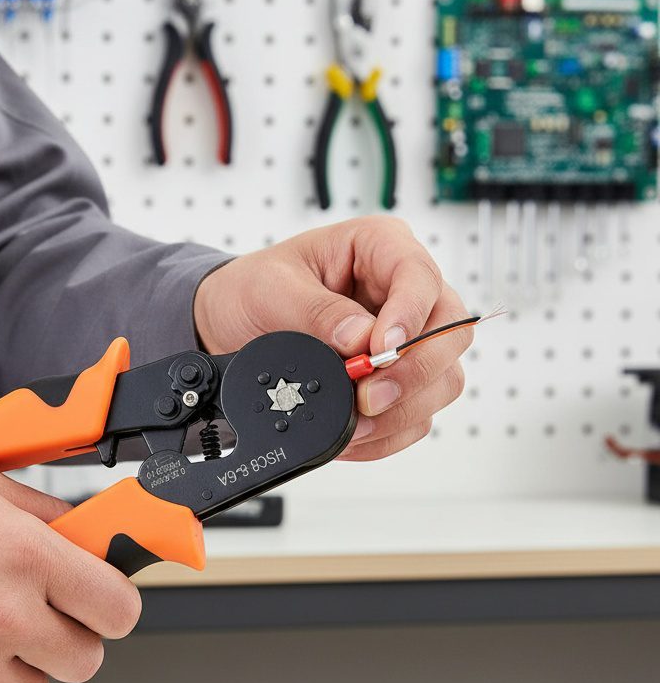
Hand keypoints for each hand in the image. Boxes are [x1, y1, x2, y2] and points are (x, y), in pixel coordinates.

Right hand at [0, 463, 140, 682]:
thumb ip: (46, 517)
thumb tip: (90, 539)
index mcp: (25, 556)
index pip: (119, 610)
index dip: (112, 607)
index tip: (100, 605)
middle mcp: (2, 614)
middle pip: (84, 661)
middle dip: (68, 638)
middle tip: (37, 615)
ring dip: (18, 666)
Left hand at [194, 216, 471, 459]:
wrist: (232, 325)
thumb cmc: (255, 290)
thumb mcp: (271, 288)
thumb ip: (316, 311)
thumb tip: (358, 338)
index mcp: (380, 249)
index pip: (420, 277)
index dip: (409, 316)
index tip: (380, 349)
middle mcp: (405, 294)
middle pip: (450, 333)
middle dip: (412, 372)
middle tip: (367, 396)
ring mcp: (408, 341)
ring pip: (443, 380)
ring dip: (403, 409)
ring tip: (355, 420)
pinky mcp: (398, 383)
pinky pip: (416, 416)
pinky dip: (388, 433)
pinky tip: (354, 433)